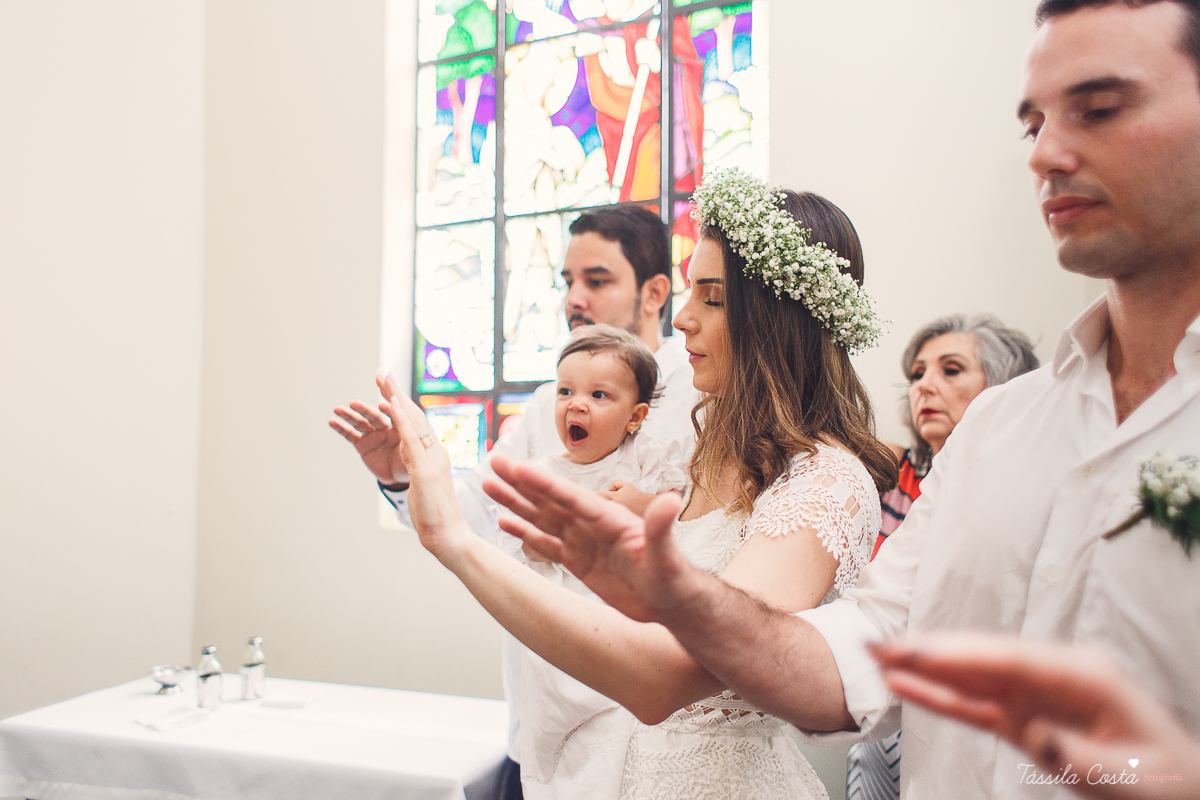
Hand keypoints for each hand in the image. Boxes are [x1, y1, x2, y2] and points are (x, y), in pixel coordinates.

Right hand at [329, 371, 410, 486]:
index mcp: (401, 425)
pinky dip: (341, 428)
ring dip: (349, 416)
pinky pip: (351, 434)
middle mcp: (386, 426)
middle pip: (374, 415)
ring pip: (360, 422)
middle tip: (353, 403)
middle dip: (364, 409)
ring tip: (338, 409)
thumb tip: (406, 421)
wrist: (400, 480)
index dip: (388, 399)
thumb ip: (409, 434)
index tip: (381, 392)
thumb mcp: (412, 450)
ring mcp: (373, 434)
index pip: (393, 409)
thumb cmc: (411, 463)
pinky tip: (332, 421)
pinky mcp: (363, 445)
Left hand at [380, 389, 470, 564]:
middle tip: (382, 371)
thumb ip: (419, 471)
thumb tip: (415, 465)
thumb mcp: (424, 487)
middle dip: (396, 392)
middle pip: (414, 415)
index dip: (402, 404)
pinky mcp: (424, 469)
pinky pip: (409, 438)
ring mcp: (431, 459)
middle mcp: (436, 452)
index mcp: (435, 455)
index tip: (389, 387)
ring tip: (383, 379)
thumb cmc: (435, 516)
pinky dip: (399, 418)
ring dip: (395, 397)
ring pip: (411, 421)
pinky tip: (388, 402)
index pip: (417, 424)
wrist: (448, 536)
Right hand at [482, 455, 702, 623]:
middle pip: (550, 499)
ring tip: (488, 484)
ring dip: (516, 501)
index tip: (519, 468)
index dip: (545, 484)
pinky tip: (504, 521)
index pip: (571, 498)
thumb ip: (661, 528)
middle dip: (521, 482)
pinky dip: (524, 532)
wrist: (672, 604)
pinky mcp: (578, 561)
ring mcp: (583, 542)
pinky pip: (546, 543)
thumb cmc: (674, 579)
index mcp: (609, 519)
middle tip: (494, 462)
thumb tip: (671, 500)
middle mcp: (592, 524)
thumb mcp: (666, 556)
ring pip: (542, 517)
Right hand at [871, 633, 1199, 799]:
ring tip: (878, 655)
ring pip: (970, 677)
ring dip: (924, 666)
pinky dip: (940, 696)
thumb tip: (1032, 736)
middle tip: (877, 644)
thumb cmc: (1167, 780)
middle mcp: (1054, 676)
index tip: (916, 651)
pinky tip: (908, 686)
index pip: (1009, 659)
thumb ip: (1078, 755)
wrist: (1182, 789)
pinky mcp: (1024, 719)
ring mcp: (1036, 696)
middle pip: (981, 659)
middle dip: (928, 650)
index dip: (958, 653)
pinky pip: (974, 706)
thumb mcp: (1131, 776)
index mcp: (1084, 675)